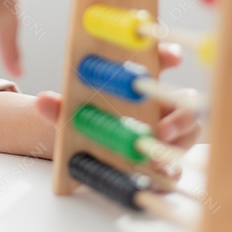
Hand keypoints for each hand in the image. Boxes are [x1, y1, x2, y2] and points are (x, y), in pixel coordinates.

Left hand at [34, 43, 202, 156]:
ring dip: (177, 144)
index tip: (171, 57)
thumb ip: (59, 107)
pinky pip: (174, 167)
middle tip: (162, 129)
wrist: (80, 148)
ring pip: (188, 135)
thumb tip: (42, 101)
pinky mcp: (161, 161)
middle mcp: (158, 106)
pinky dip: (167, 172)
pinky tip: (154, 176)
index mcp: (139, 84)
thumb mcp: (69, 111)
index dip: (169, 55)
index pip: (161, 60)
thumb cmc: (83, 118)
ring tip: (155, 158)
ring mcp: (165, 134)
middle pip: (186, 102)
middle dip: (181, 113)